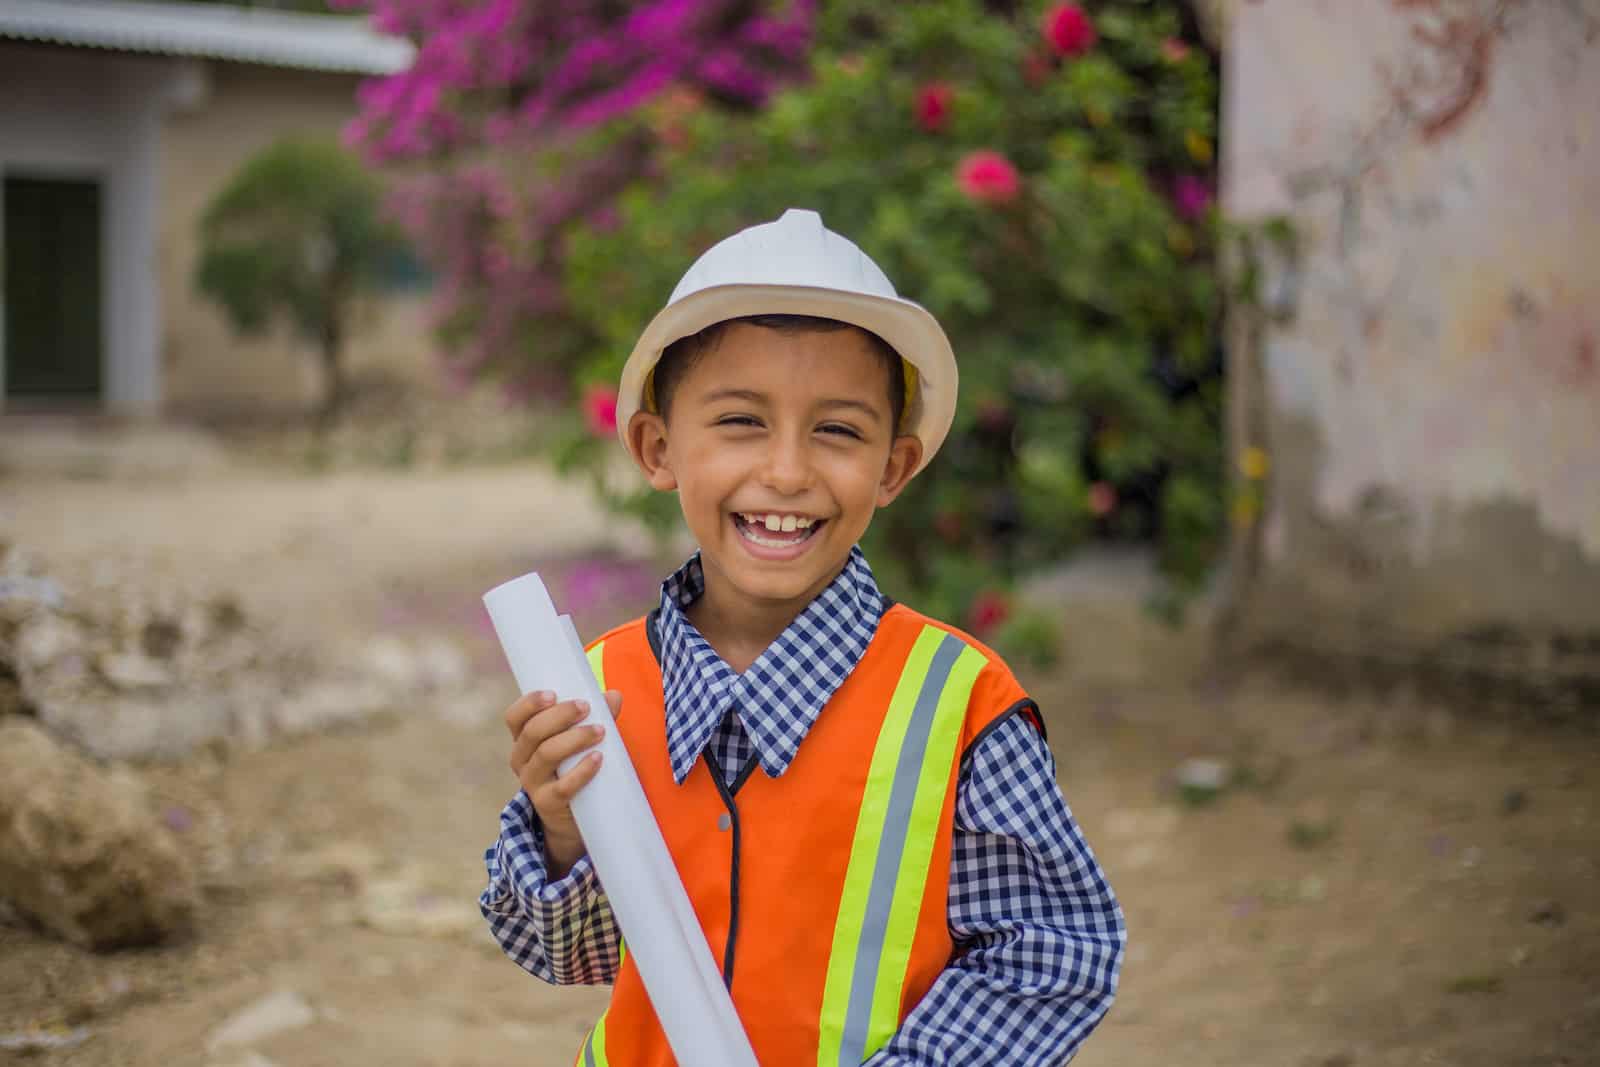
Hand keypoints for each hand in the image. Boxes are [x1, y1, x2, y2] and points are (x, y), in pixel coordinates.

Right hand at [505, 688, 621, 876]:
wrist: (572, 818)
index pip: (515, 717)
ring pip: (546, 755)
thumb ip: (596, 717)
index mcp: (524, 739)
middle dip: (560, 715)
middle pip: (532, 732)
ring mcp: (532, 783)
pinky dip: (581, 771)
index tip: (553, 693)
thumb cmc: (574, 767)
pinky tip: (598, 759)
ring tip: (600, 731)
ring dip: (574, 738)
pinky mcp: (548, 803)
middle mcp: (521, 759)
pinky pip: (562, 786)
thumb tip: (613, 696)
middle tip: (586, 707)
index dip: (529, 703)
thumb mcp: (579, 741)